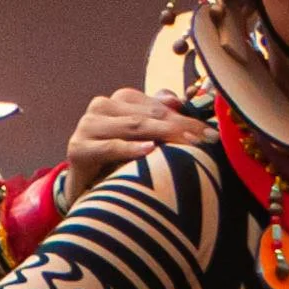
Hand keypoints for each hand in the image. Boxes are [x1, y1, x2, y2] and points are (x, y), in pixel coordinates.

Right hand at [64, 88, 213, 176]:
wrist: (87, 189)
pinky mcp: (78, 149)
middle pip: (148, 115)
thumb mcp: (143, 137)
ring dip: (164, 135)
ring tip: (189, 144)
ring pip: (132, 126)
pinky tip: (149, 150)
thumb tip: (176, 100)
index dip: (185, 118)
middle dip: (180, 127)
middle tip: (206, 139)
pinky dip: (130, 148)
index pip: (156, 105)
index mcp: (118, 100)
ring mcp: (87, 126)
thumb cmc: (119, 162)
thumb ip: (158, 115)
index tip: (210, 133)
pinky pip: (110, 147)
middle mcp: (100, 107)